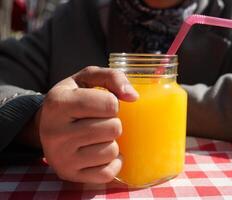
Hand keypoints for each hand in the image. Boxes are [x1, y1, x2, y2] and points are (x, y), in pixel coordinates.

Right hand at [38, 66, 137, 183]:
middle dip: (113, 122)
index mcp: (58, 103)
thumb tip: (133, 96)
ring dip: (112, 142)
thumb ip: (112, 77)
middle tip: (100, 121)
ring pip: (111, 151)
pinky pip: (107, 173)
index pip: (109, 104)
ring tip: (98, 136)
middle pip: (113, 128)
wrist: (44, 125)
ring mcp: (61, 157)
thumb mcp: (87, 78)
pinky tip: (102, 153)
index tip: (104, 104)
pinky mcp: (68, 174)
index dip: (113, 103)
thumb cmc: (72, 98)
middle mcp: (55, 132)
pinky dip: (112, 163)